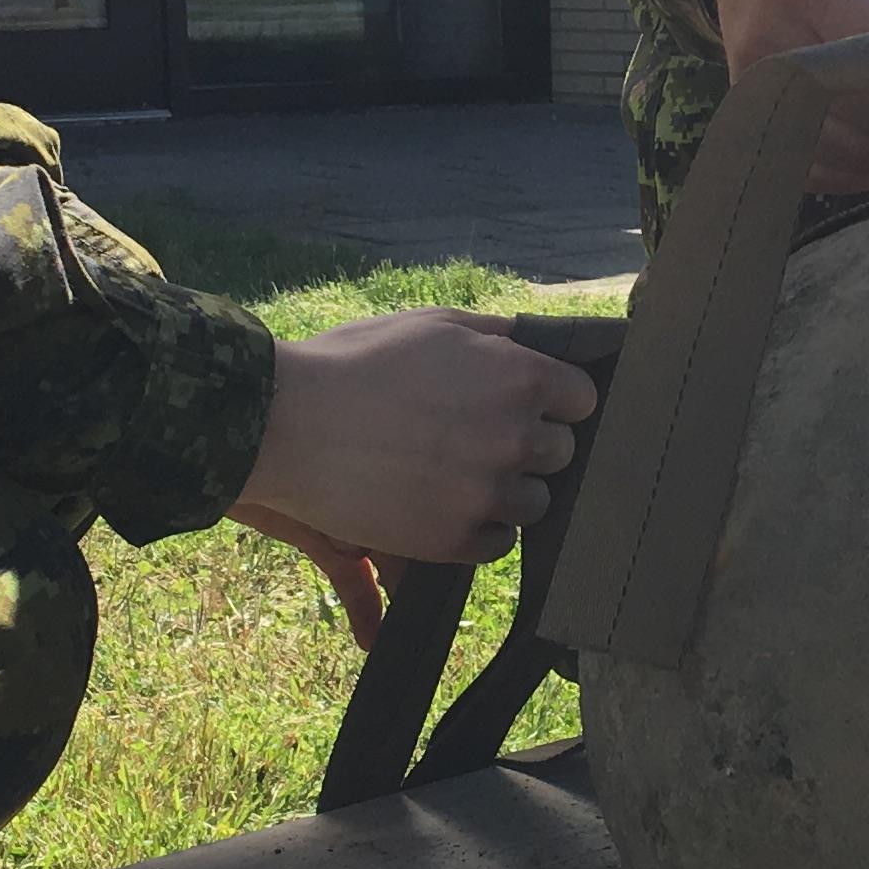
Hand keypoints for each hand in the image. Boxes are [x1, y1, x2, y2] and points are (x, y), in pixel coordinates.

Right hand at [233, 313, 599, 629]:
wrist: (287, 424)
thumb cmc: (355, 363)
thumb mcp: (432, 326)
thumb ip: (495, 337)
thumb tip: (534, 347)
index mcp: (518, 378)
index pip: (582, 400)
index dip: (556, 401)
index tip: (529, 405)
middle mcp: (515, 438)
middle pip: (561, 454)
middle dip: (529, 445)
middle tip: (480, 438)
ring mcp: (487, 493)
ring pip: (535, 503)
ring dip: (507, 490)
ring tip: (458, 474)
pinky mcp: (456, 540)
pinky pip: (499, 542)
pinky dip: (479, 527)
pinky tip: (443, 503)